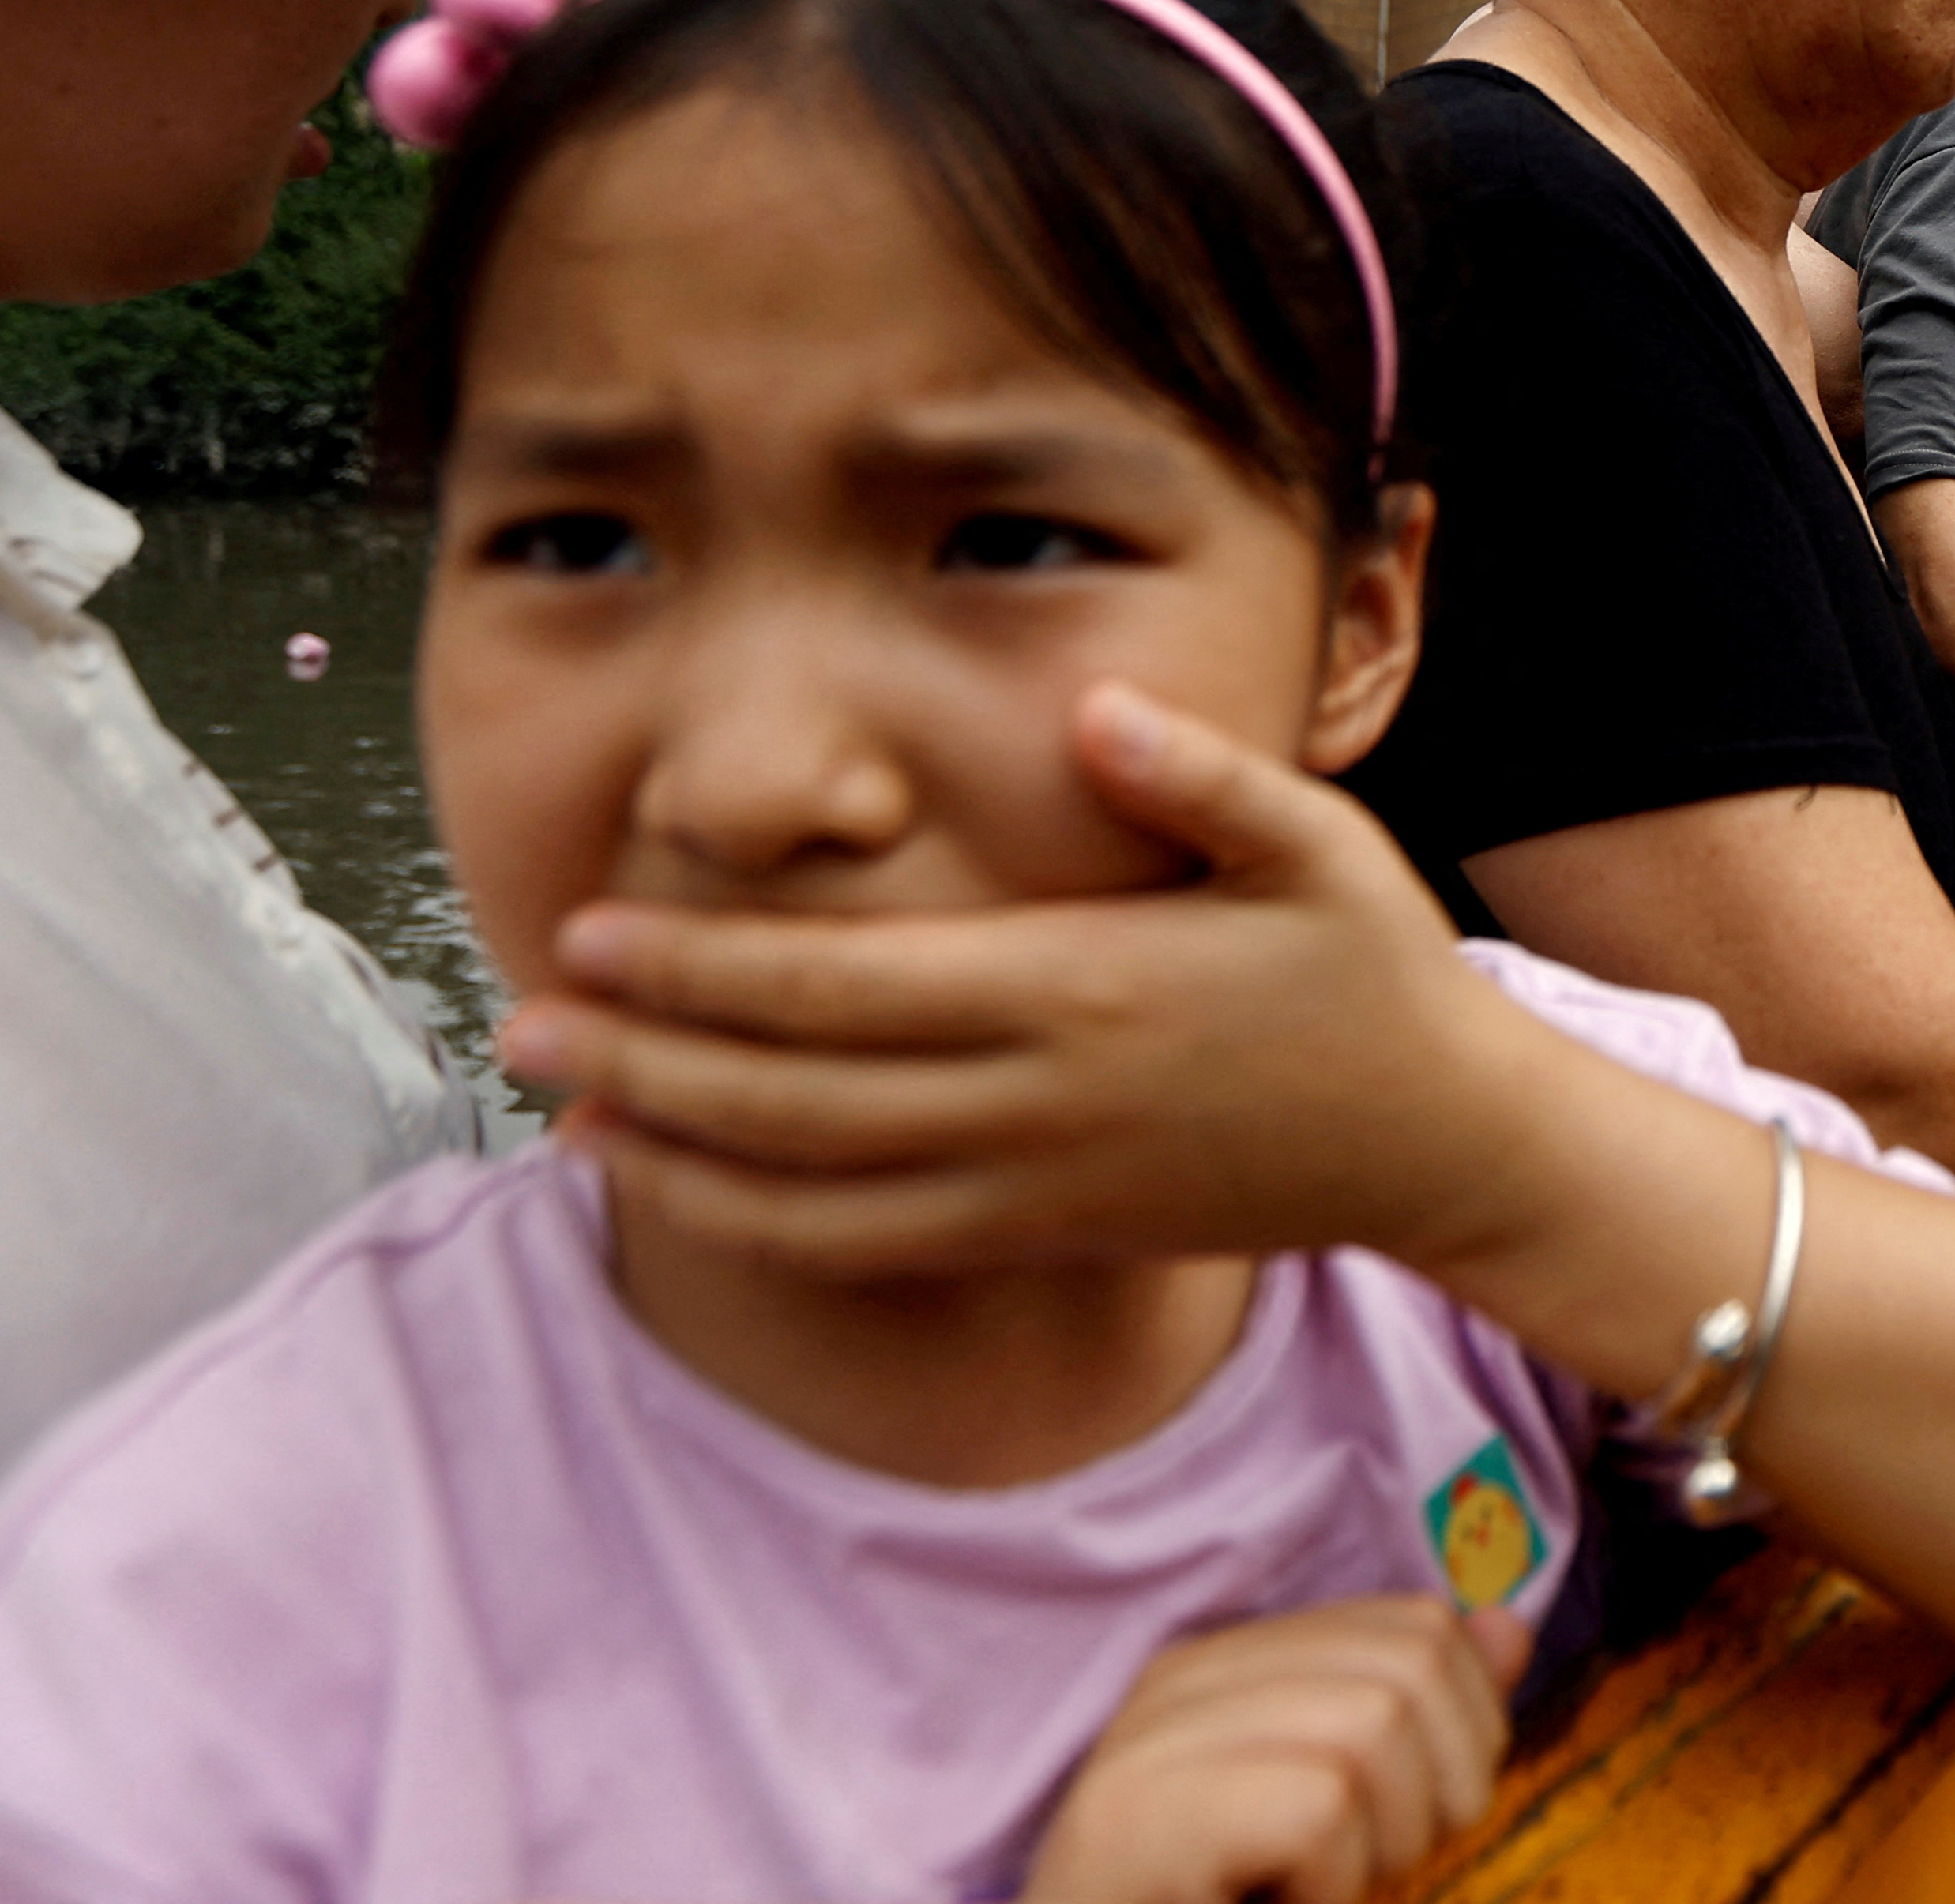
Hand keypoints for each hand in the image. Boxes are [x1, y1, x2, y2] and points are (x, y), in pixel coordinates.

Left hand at [495, 683, 1527, 1279]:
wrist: (1435, 1141)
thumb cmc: (1370, 973)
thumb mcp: (1317, 842)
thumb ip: (1198, 771)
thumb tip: (1093, 705)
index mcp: (1082, 989)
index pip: (846, 985)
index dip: (707, 965)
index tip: (595, 925)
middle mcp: (1036, 1101)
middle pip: (792, 1091)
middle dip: (643, 1052)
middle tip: (518, 1011)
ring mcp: (1032, 1186)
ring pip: (806, 1184)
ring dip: (668, 1144)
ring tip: (555, 1100)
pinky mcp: (1040, 1237)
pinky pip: (861, 1248)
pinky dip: (746, 1223)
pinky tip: (669, 1185)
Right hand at [1025, 1595, 1535, 1903]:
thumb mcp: (1340, 1814)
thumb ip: (1419, 1720)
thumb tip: (1509, 1624)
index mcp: (1232, 1664)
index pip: (1418, 1625)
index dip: (1465, 1732)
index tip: (1408, 1825)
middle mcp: (1186, 1677)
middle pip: (1414, 1662)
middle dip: (1439, 1788)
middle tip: (1369, 1869)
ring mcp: (1153, 1739)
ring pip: (1376, 1723)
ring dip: (1385, 1844)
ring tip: (1319, 1889)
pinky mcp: (1140, 1814)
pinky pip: (1320, 1805)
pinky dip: (1334, 1883)